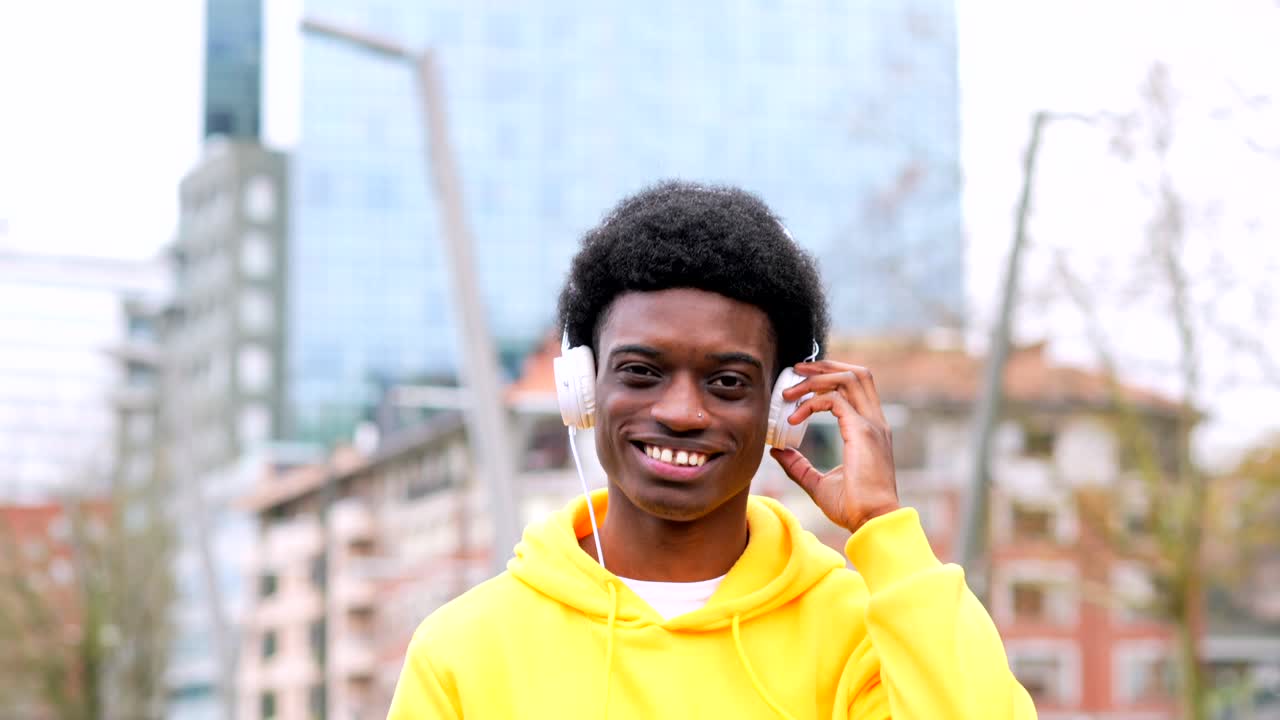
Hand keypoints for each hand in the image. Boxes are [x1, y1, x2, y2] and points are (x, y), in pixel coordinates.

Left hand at [769, 360, 899, 533]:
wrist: (872, 522)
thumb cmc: (853, 507)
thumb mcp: (819, 483)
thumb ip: (799, 466)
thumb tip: (777, 451)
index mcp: (869, 429)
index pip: (855, 386)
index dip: (828, 377)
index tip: (800, 383)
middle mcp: (874, 421)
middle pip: (856, 373)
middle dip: (824, 366)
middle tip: (795, 371)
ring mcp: (871, 424)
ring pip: (848, 379)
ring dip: (816, 379)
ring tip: (790, 391)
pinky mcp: (863, 432)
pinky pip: (835, 401)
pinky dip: (812, 403)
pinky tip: (794, 418)